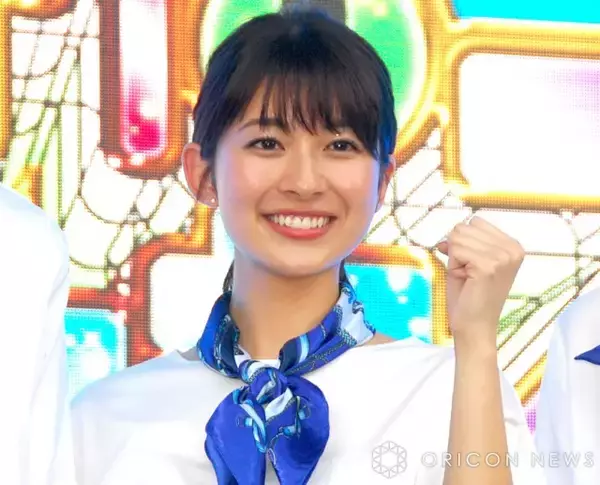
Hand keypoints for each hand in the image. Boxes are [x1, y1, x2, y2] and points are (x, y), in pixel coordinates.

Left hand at [437, 217, 524, 349]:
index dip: (463, 242)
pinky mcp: (489, 266)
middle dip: (457, 249)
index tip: (470, 264)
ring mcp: (503, 257)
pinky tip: (466, 280)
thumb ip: (462, 242)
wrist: (474, 327)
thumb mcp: (467, 261)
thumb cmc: (469, 296)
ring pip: (458, 236)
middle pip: (464, 227)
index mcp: (513, 245)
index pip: (475, 222)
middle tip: (467, 274)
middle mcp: (513, 249)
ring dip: (455, 258)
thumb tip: (446, 237)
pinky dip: (453, 264)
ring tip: (467, 277)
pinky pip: (455, 249)